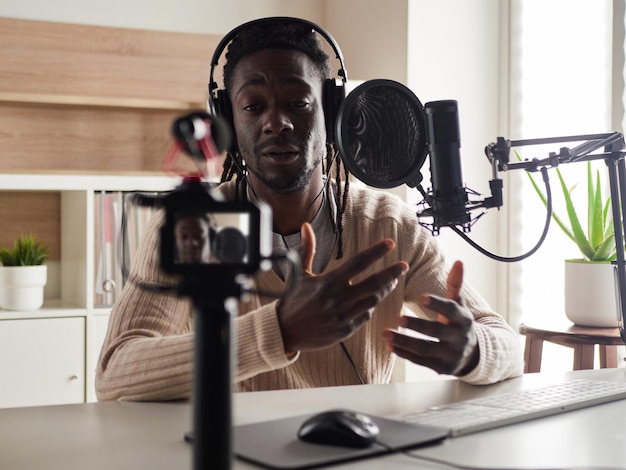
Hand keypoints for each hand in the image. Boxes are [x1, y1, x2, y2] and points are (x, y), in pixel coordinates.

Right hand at [277, 222, 408, 353]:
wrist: (284, 331)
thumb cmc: (293, 300)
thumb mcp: (300, 274)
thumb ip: (308, 249)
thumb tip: (305, 227)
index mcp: (328, 282)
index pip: (358, 262)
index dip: (376, 252)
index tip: (390, 244)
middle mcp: (338, 298)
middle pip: (373, 283)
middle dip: (391, 273)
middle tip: (404, 265)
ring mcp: (343, 316)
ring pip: (373, 300)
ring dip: (385, 289)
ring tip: (392, 281)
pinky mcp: (346, 330)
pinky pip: (365, 315)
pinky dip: (371, 306)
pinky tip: (373, 299)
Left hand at [382, 260, 478, 375]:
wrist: (473, 355)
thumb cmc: (458, 324)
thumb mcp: (459, 305)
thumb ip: (455, 285)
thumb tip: (459, 261)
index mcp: (463, 319)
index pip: (451, 310)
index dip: (437, 304)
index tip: (421, 297)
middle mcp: (459, 337)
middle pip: (437, 331)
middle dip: (417, 326)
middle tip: (398, 318)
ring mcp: (451, 355)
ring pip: (425, 349)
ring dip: (404, 342)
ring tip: (385, 333)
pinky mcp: (441, 368)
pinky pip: (420, 362)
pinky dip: (404, 354)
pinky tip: (390, 346)